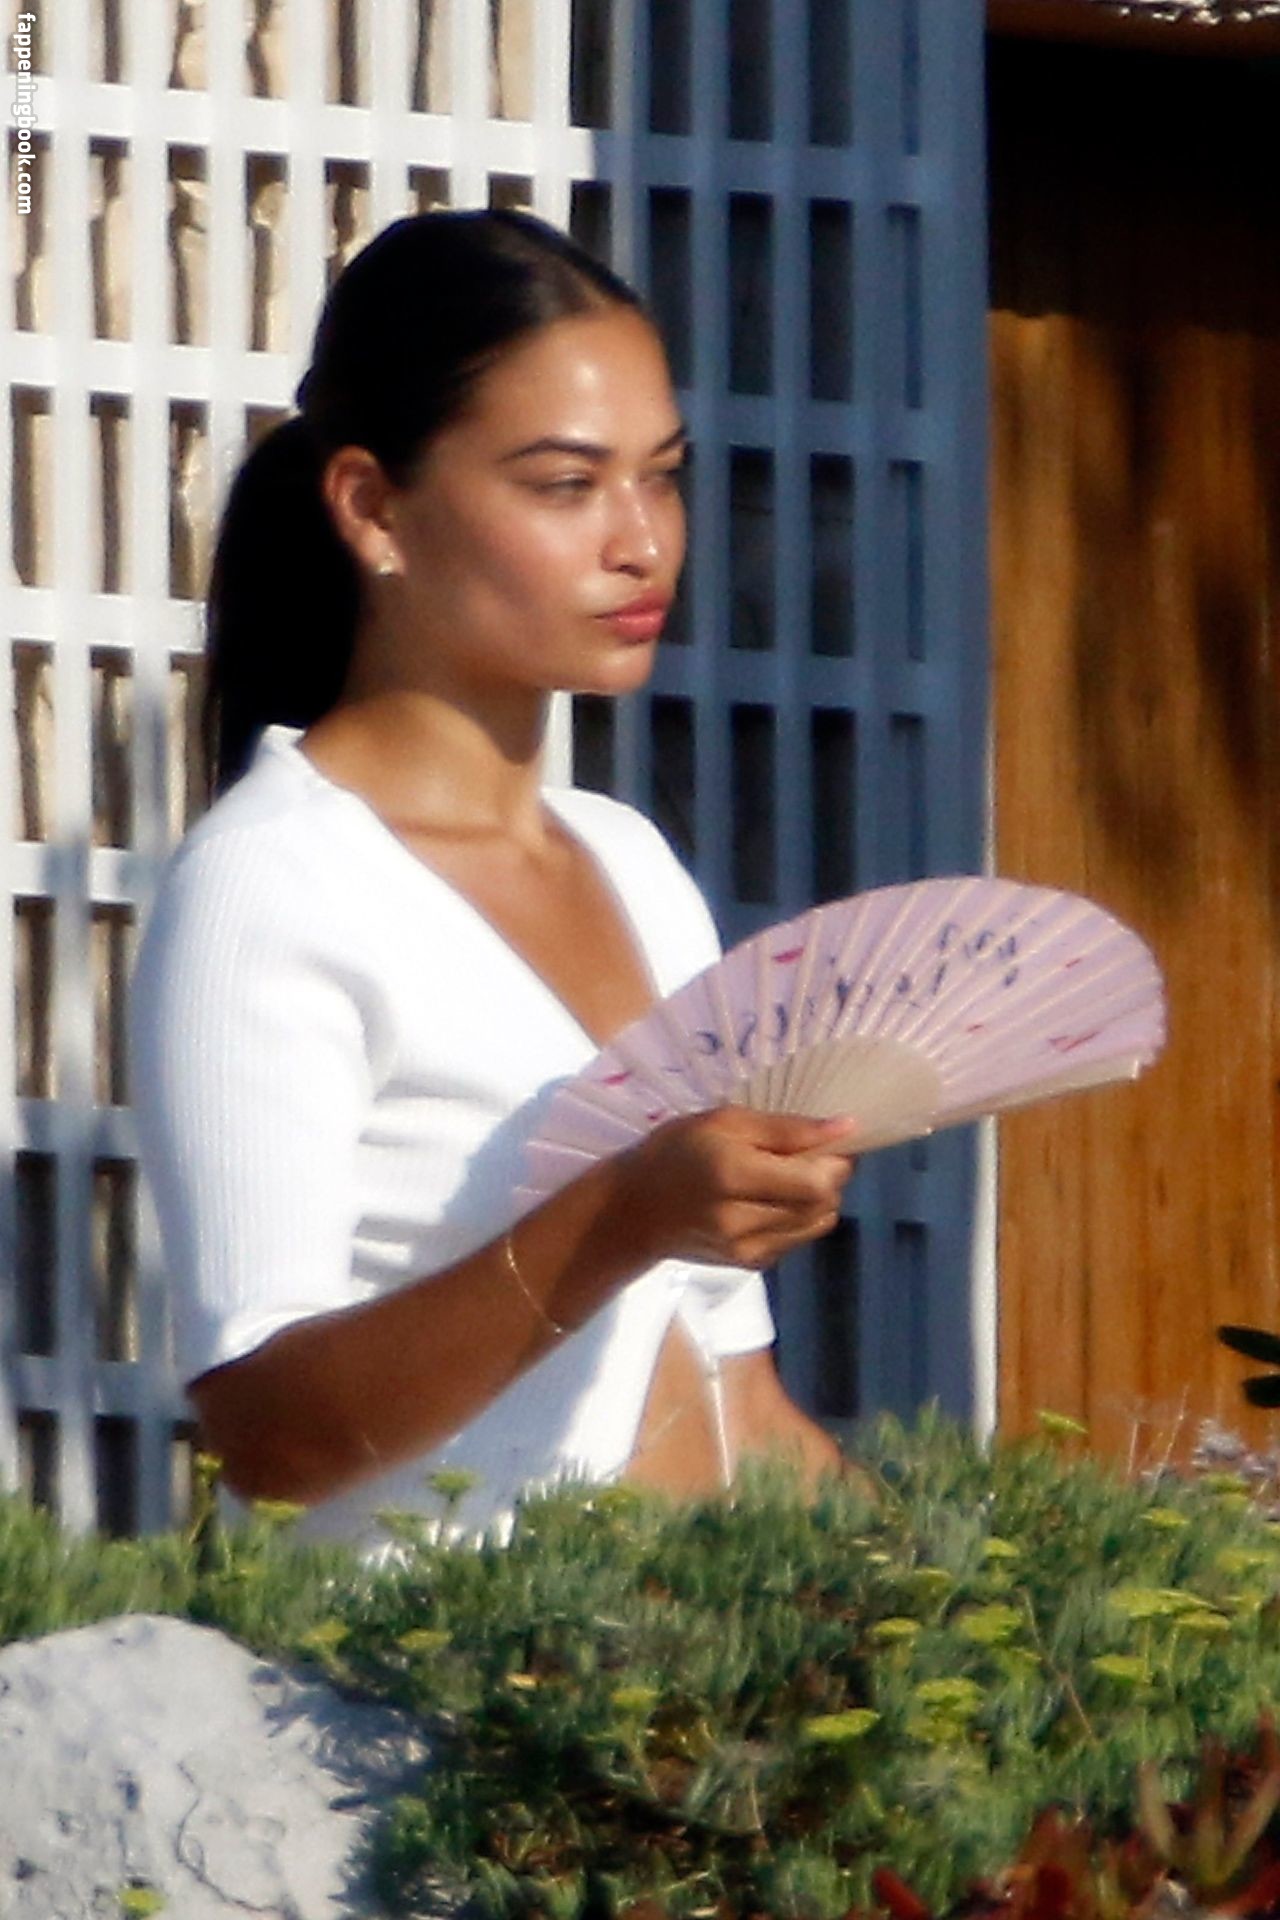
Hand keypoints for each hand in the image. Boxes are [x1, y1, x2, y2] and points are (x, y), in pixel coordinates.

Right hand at [612, 1105, 858, 1270]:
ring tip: (792, 1177)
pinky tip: (774, 1200)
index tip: (829, 1142)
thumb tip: (847, 1128)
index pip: (816, 1181)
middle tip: (812, 1155)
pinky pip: (797, 1238)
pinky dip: (799, 1216)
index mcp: (733, 1175)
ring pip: (817, 1224)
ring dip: (819, 1198)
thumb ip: (786, 1129)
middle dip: (831, 1177)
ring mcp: (747, 1249)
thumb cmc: (676, 1151)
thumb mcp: (724, 1122)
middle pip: (823, 1204)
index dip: (836, 1161)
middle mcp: (743, 1219)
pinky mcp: (749, 1264)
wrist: (633, 1211)